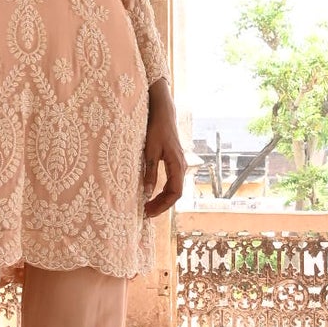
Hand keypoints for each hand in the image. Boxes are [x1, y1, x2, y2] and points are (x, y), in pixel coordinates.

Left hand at [142, 79, 186, 218]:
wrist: (163, 112)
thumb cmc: (156, 129)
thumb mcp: (150, 151)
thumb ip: (150, 172)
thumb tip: (147, 192)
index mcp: (177, 165)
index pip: (174, 193)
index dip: (162, 205)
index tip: (149, 212)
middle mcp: (181, 167)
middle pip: (174, 194)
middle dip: (161, 205)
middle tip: (146, 213)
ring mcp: (179, 165)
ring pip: (173, 188)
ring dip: (161, 199)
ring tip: (147, 206)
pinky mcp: (174, 162)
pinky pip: (171, 182)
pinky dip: (162, 191)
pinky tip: (152, 194)